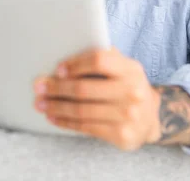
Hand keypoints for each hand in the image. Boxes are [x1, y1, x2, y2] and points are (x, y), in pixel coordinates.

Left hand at [33, 48, 161, 150]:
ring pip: (81, 110)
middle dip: (56, 87)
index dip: (75, 64)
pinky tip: (53, 117)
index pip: (99, 60)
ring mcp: (128, 115)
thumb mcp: (123, 68)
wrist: (151, 118)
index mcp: (131, 69)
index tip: (58, 69)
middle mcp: (132, 92)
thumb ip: (102, 58)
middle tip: (38, 87)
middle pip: (84, 88)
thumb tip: (65, 54)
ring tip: (41, 103)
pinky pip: (85, 127)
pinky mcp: (121, 135)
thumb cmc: (127, 87)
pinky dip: (65, 122)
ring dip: (56, 106)